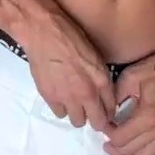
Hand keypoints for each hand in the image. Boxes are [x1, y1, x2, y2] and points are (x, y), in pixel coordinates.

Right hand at [26, 8, 116, 131]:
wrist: (43, 32)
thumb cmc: (70, 36)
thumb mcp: (94, 55)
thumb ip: (100, 77)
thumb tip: (103, 93)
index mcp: (101, 79)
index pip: (111, 108)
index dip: (109, 113)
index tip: (106, 112)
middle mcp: (88, 93)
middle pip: (98, 123)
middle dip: (97, 121)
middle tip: (92, 114)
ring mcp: (68, 98)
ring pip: (78, 122)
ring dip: (78, 114)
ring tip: (74, 102)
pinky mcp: (51, 98)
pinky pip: (60, 114)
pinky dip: (61, 107)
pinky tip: (59, 96)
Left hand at [104, 40, 154, 154]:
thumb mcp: (131, 77)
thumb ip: (116, 99)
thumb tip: (108, 114)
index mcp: (150, 117)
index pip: (121, 138)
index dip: (107, 133)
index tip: (102, 123)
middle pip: (130, 151)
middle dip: (114, 146)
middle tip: (105, 136)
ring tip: (114, 146)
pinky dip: (141, 154)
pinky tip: (133, 146)